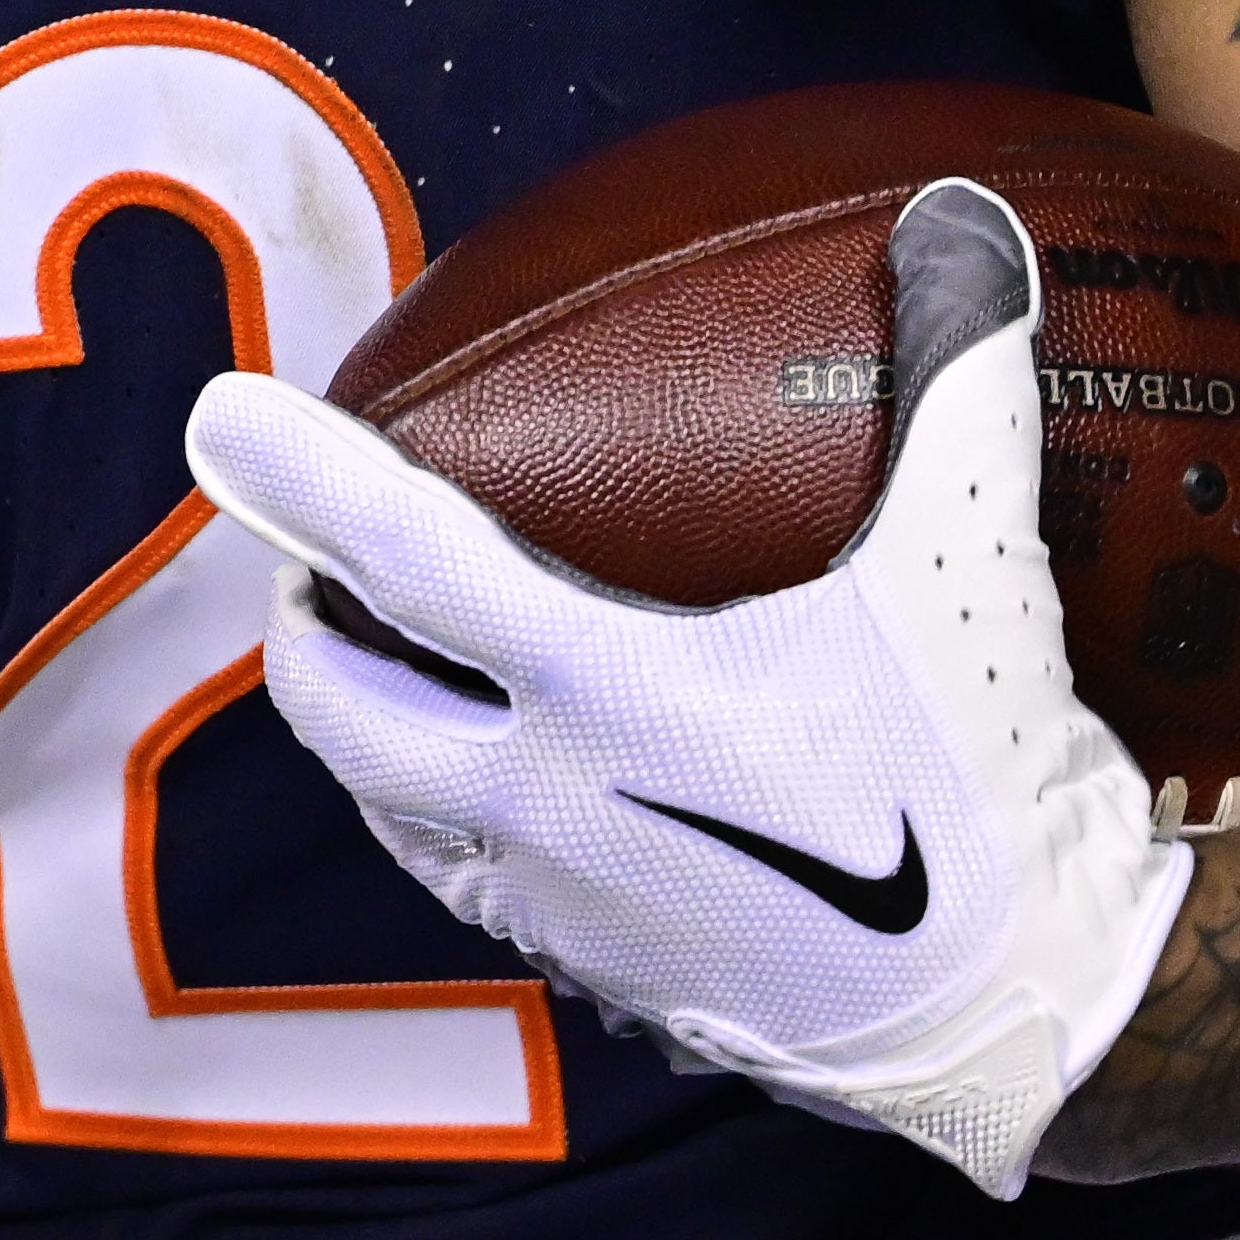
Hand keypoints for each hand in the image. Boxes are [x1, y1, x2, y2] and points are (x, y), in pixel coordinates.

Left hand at [188, 179, 1187, 1198]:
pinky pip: (482, 891)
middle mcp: (541, 807)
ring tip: (385, 669)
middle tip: (314, 565)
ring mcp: (560, 910)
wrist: (1022, 1018)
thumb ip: (958, 385)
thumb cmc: (982, 788)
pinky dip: (457, 824)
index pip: (403, 557)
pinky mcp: (604, 983)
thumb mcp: (967, 570)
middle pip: (339, 707)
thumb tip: (968, 221)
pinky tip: (518, 796)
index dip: (300, 474)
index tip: (217, 416)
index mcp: (598, 693)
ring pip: (390, 812)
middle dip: (302, 625)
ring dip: (364, 734)